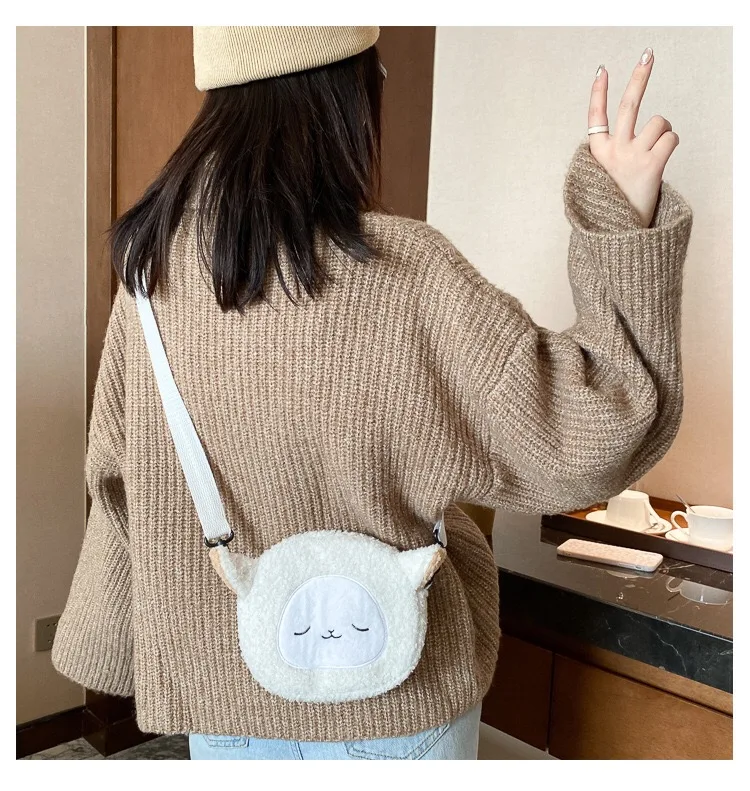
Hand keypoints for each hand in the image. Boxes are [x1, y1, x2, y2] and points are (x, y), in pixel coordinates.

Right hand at [588, 48, 679, 226]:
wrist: (620, 234)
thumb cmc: (615, 204)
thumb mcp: (606, 176)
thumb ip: (617, 151)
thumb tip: (651, 128)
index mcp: (597, 154)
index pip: (595, 117)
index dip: (598, 93)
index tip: (602, 70)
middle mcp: (613, 151)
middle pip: (629, 106)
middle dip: (639, 77)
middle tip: (648, 54)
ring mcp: (632, 156)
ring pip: (659, 122)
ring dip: (664, 132)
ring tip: (656, 151)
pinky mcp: (652, 165)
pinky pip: (671, 137)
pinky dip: (671, 144)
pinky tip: (662, 159)